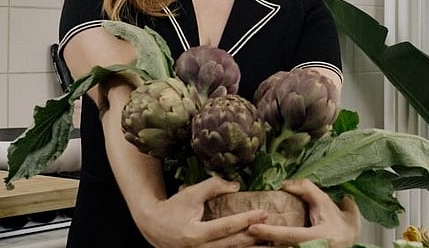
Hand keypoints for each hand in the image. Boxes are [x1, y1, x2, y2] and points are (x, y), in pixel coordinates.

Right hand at [134, 177, 267, 247]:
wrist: (153, 227)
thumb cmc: (172, 208)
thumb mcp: (190, 194)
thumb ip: (212, 187)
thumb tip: (236, 185)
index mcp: (194, 234)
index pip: (226, 226)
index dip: (246, 219)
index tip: (264, 212)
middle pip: (233, 244)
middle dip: (255, 237)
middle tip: (275, 229)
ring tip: (273, 245)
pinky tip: (256, 247)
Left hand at [247, 179, 360, 247]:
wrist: (349, 242)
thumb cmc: (338, 223)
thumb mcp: (325, 203)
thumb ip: (306, 190)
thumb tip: (284, 184)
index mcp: (318, 237)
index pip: (291, 236)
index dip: (271, 233)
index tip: (253, 229)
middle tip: (240, 240)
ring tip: (242, 246)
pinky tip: (256, 247)